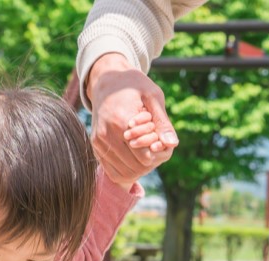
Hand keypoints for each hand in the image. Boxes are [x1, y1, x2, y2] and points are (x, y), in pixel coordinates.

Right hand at [86, 53, 176, 186]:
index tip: (157, 136)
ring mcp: (98, 142)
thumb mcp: (153, 97)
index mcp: (120, 122)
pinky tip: (135, 156)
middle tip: (154, 145)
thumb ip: (162, 122)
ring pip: (125, 172)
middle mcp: (106, 134)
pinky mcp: (96, 146)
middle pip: (136, 167)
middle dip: (150, 161)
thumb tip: (172, 144)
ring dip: (140, 167)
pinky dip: (128, 170)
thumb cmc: (134, 86)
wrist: (107, 80)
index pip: (144, 156)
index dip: (156, 151)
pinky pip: (113, 172)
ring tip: (144, 148)